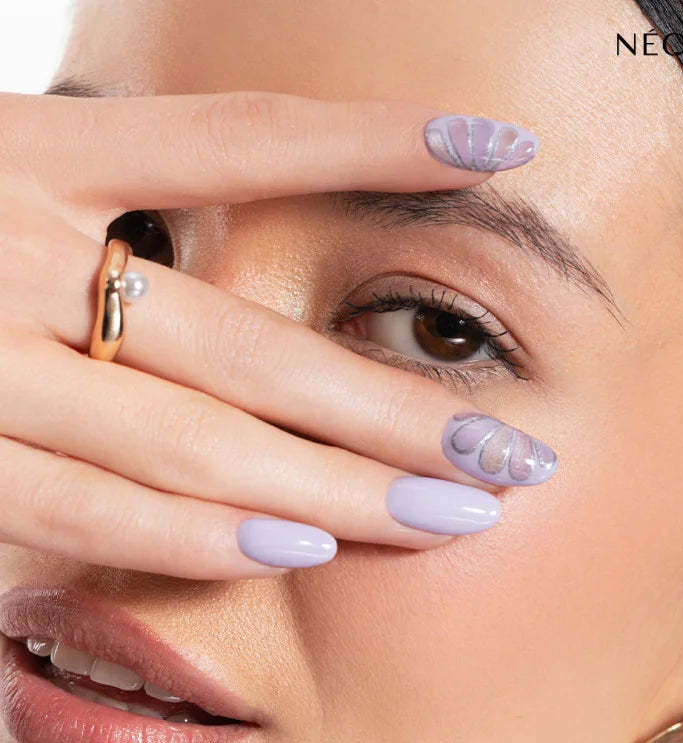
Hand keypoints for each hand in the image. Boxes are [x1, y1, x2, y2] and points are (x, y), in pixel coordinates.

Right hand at [0, 90, 555, 578]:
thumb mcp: (4, 170)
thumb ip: (110, 204)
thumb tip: (229, 234)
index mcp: (36, 155)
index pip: (243, 138)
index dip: (377, 142)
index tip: (502, 149)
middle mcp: (14, 253)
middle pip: (255, 346)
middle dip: (395, 410)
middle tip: (514, 452)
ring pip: (198, 441)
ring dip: (338, 486)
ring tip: (452, 515)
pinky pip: (93, 511)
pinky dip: (202, 534)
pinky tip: (304, 547)